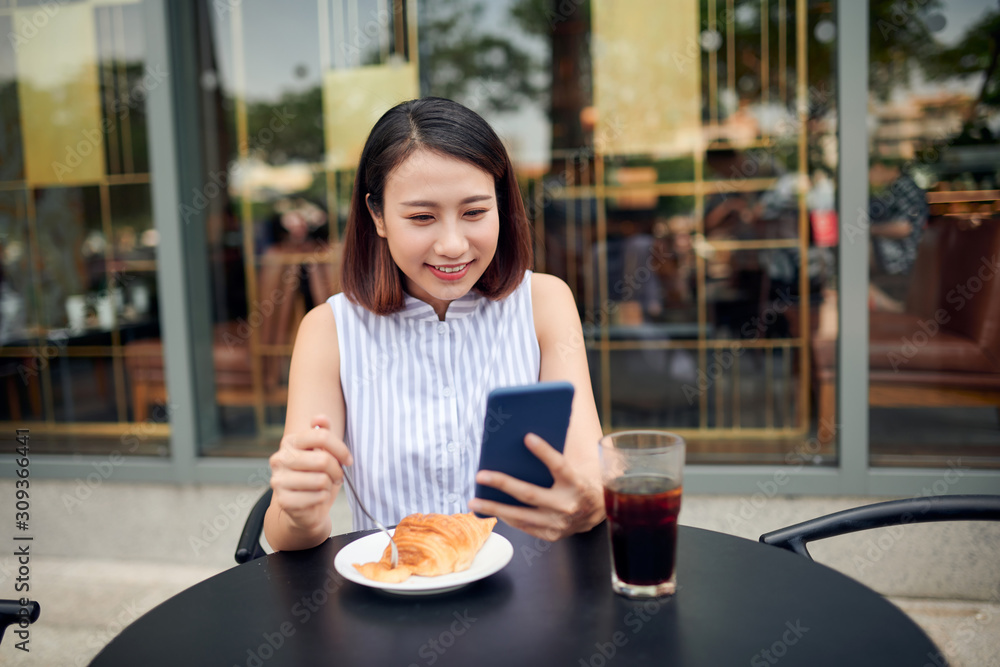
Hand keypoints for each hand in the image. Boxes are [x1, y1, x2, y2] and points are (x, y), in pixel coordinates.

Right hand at [269, 414, 352, 535]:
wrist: (305, 508)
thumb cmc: (316, 476)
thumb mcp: (323, 452)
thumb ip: (323, 434)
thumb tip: (320, 417)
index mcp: (289, 442)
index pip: (321, 435)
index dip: (341, 448)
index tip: (348, 460)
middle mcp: (280, 459)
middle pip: (323, 459)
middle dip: (337, 470)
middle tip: (337, 476)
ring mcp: (279, 480)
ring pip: (321, 480)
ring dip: (329, 485)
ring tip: (325, 487)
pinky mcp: (284, 501)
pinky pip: (317, 497)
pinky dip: (323, 498)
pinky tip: (316, 498)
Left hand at [468, 433, 604, 541]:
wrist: (598, 510)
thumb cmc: (578, 481)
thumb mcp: (573, 468)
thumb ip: (553, 460)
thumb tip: (523, 442)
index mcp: (577, 484)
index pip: (560, 465)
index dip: (545, 452)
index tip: (528, 437)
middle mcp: (568, 505)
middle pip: (530, 494)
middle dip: (503, 483)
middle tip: (480, 474)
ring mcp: (559, 523)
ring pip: (521, 515)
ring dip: (494, 507)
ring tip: (473, 500)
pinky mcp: (551, 535)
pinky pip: (523, 526)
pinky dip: (505, 517)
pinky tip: (490, 509)